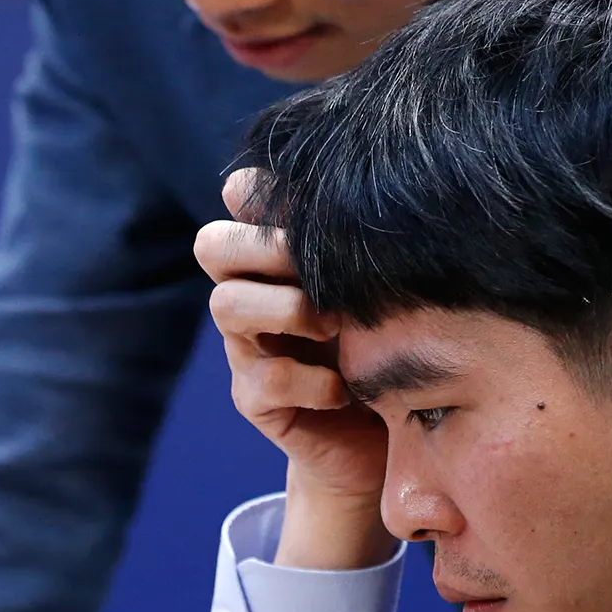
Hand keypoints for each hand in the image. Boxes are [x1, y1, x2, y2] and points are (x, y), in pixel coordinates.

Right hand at [195, 169, 392, 570]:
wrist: (387, 438)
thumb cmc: (396, 345)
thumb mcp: (390, 284)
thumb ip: (376, 240)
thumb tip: (399, 174)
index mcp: (278, 258)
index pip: (240, 199)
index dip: (265, 193)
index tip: (323, 208)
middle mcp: (253, 294)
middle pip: (213, 244)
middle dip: (266, 246)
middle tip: (320, 265)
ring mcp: (248, 349)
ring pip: (227, 305)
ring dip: (288, 309)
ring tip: (337, 327)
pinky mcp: (256, 401)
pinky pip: (266, 379)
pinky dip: (314, 382)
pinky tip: (349, 388)